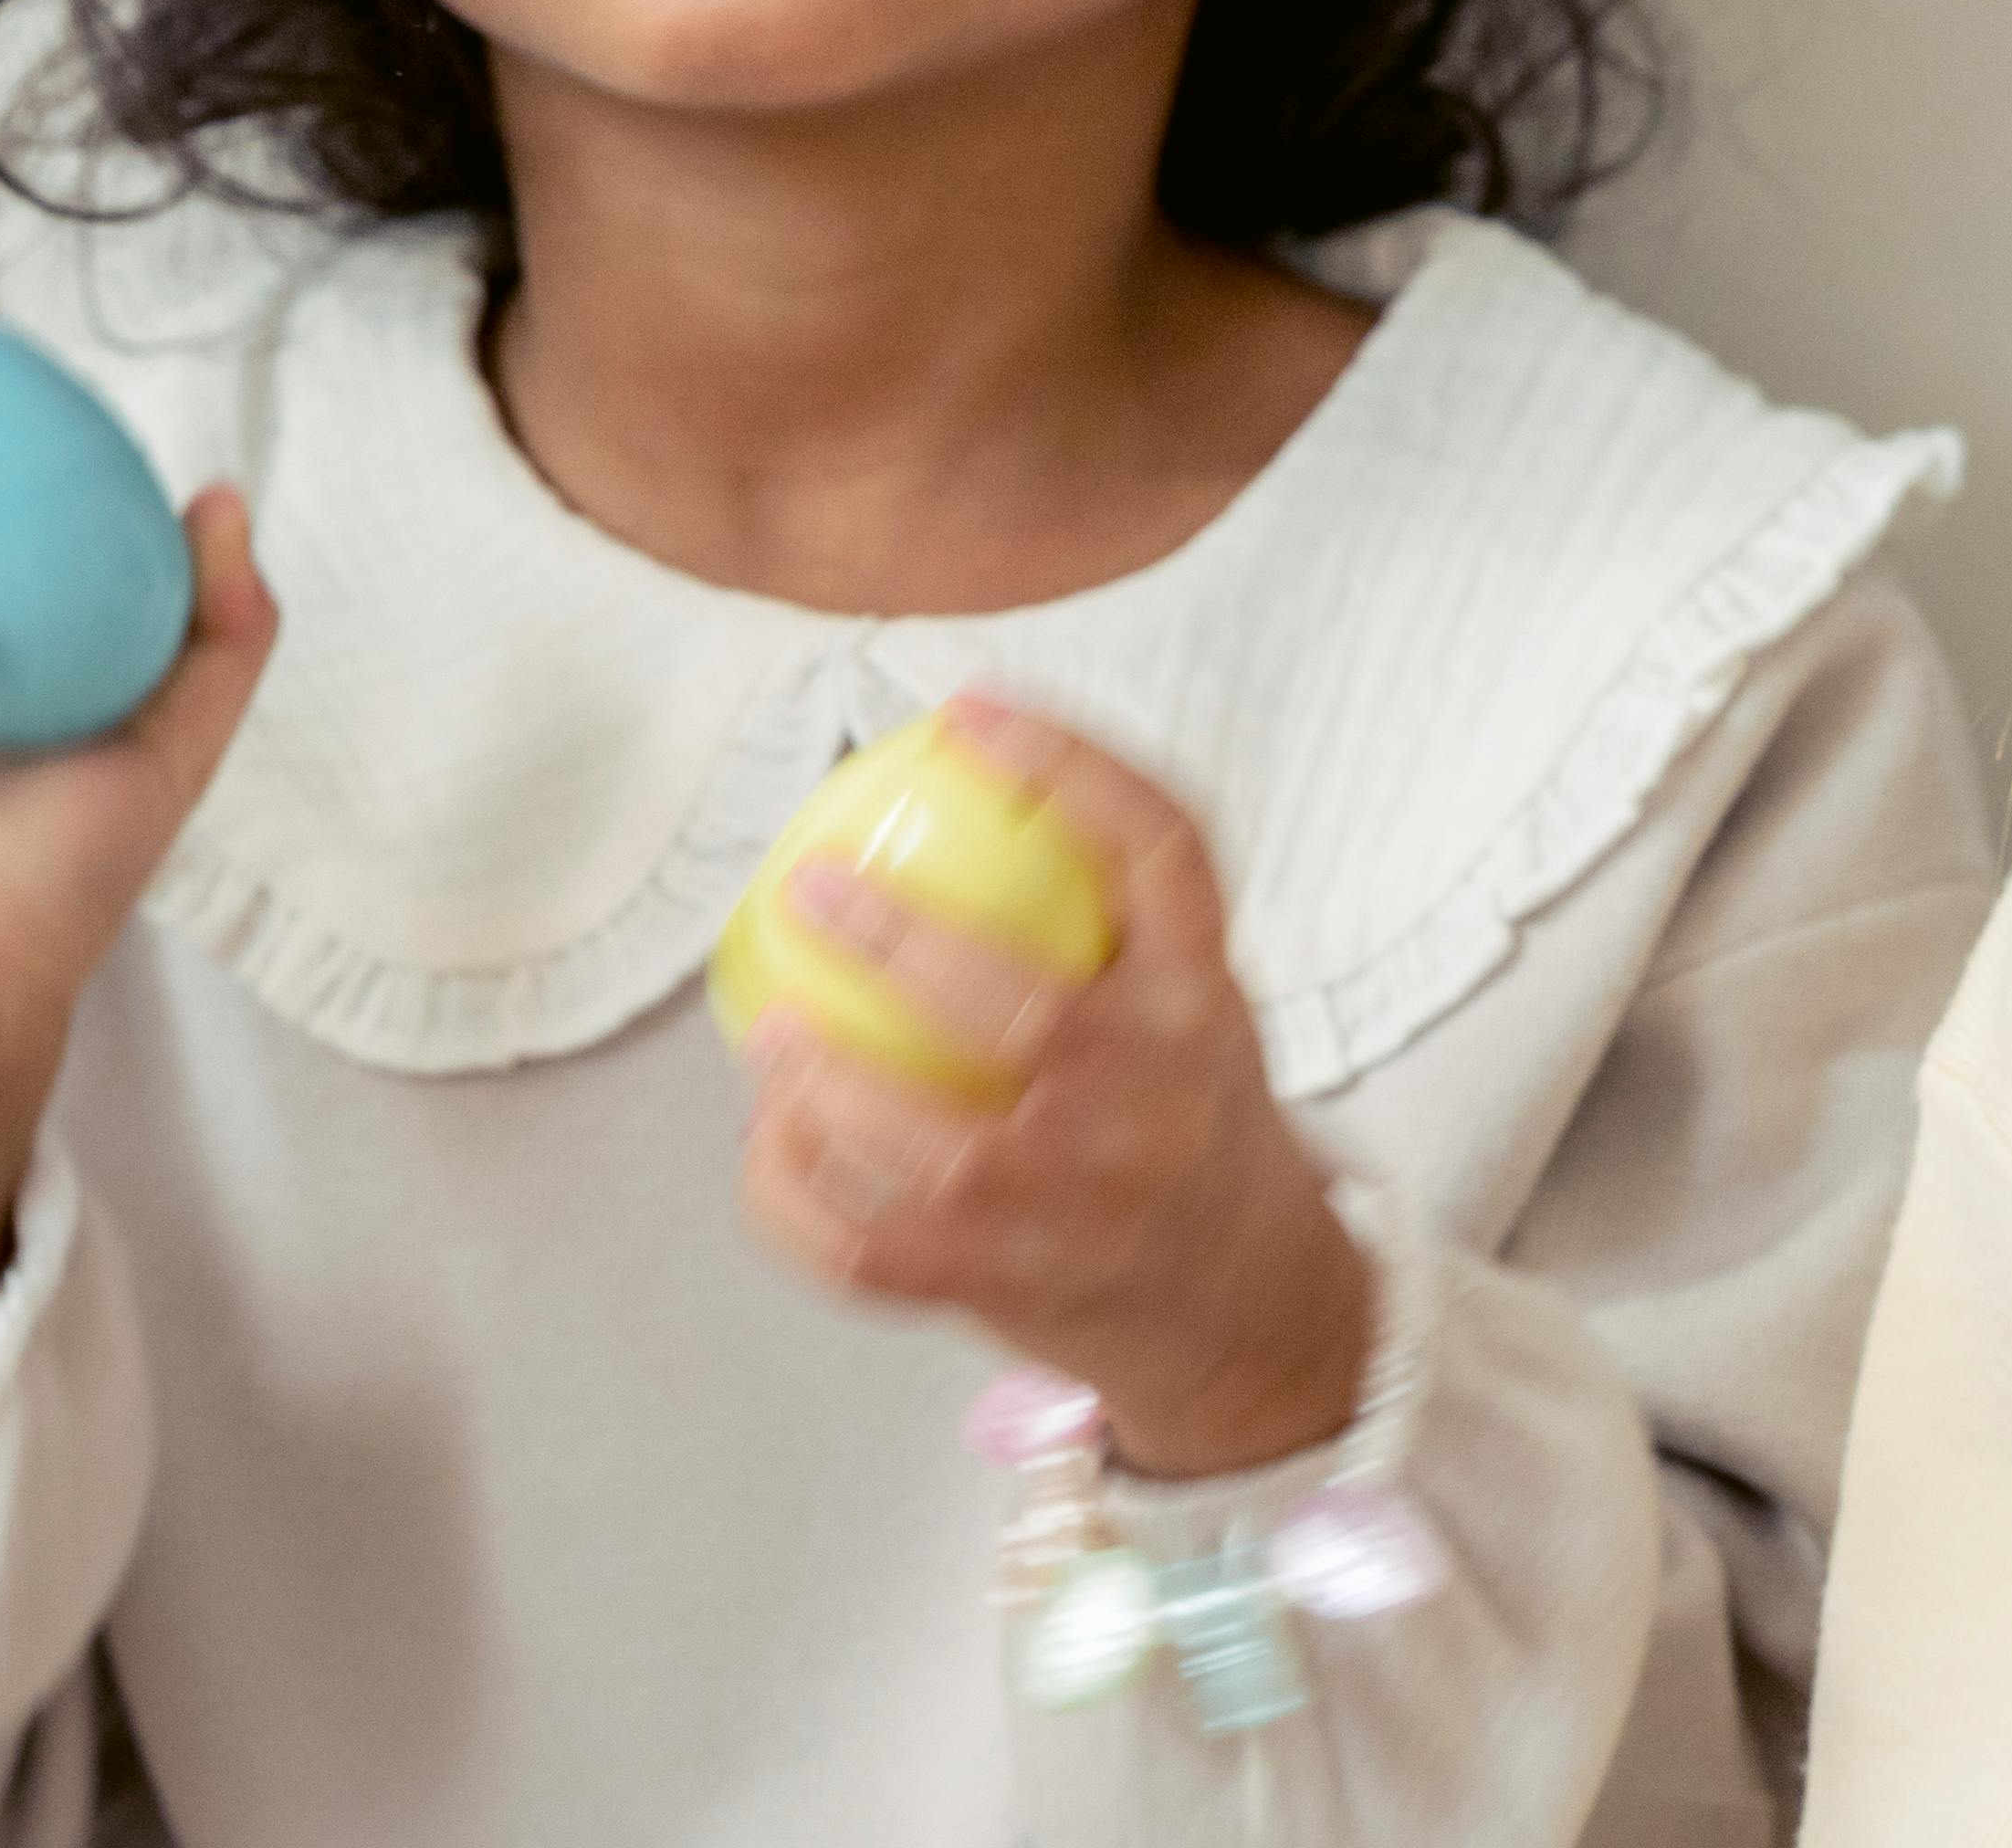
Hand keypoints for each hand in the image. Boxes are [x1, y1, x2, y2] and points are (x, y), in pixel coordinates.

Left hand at [736, 698, 1366, 1478]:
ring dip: (833, 1092)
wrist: (1245, 1301)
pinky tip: (766, 1148)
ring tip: (771, 1038)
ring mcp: (1094, 1208)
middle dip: (906, 945)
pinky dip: (799, 1202)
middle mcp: (1162, 1099)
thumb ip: (1099, 932)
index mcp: (1206, 998)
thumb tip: (917, 799)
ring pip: (945, 1151)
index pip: (1166, 853)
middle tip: (810, 885)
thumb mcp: (1188, 1007)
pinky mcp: (1021, 1289)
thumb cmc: (1181, 1116)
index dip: (1073, 767)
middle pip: (1036, 1014)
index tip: (968, 710)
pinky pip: (880, 1250)